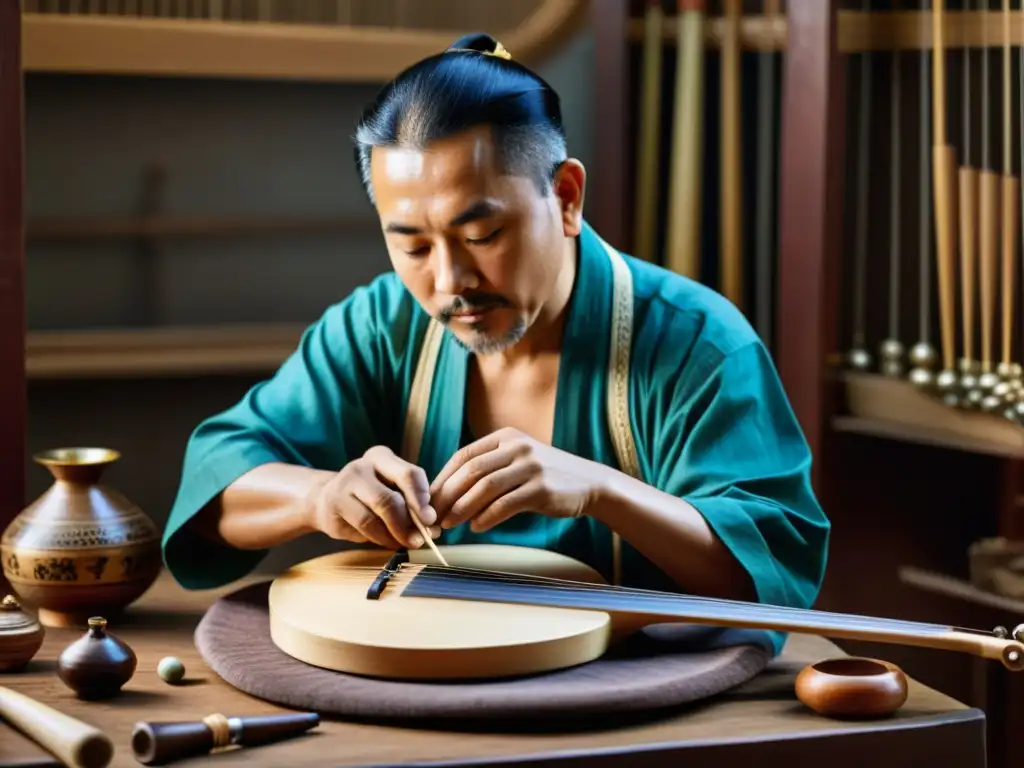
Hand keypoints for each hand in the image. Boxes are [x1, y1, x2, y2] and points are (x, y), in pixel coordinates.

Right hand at [310, 445, 439, 549]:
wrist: (326, 502)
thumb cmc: (368, 499)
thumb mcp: (391, 493)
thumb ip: (411, 505)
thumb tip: (433, 528)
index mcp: (381, 457)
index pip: (409, 473)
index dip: (423, 498)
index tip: (431, 518)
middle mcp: (362, 466)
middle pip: (392, 496)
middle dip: (410, 521)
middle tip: (423, 536)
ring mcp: (345, 484)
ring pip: (378, 513)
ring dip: (397, 532)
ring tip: (408, 542)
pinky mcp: (334, 504)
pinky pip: (365, 524)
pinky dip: (382, 537)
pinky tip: (390, 542)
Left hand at [429, 427, 601, 531]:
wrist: (590, 483)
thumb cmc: (546, 476)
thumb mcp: (518, 461)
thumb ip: (489, 469)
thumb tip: (450, 493)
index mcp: (506, 438)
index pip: (464, 455)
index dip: (443, 478)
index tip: (429, 499)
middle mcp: (517, 447)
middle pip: (471, 471)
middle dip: (447, 495)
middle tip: (433, 516)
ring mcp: (530, 466)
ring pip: (485, 487)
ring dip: (462, 508)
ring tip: (450, 524)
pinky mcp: (542, 488)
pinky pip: (506, 504)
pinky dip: (487, 517)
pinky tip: (477, 527)